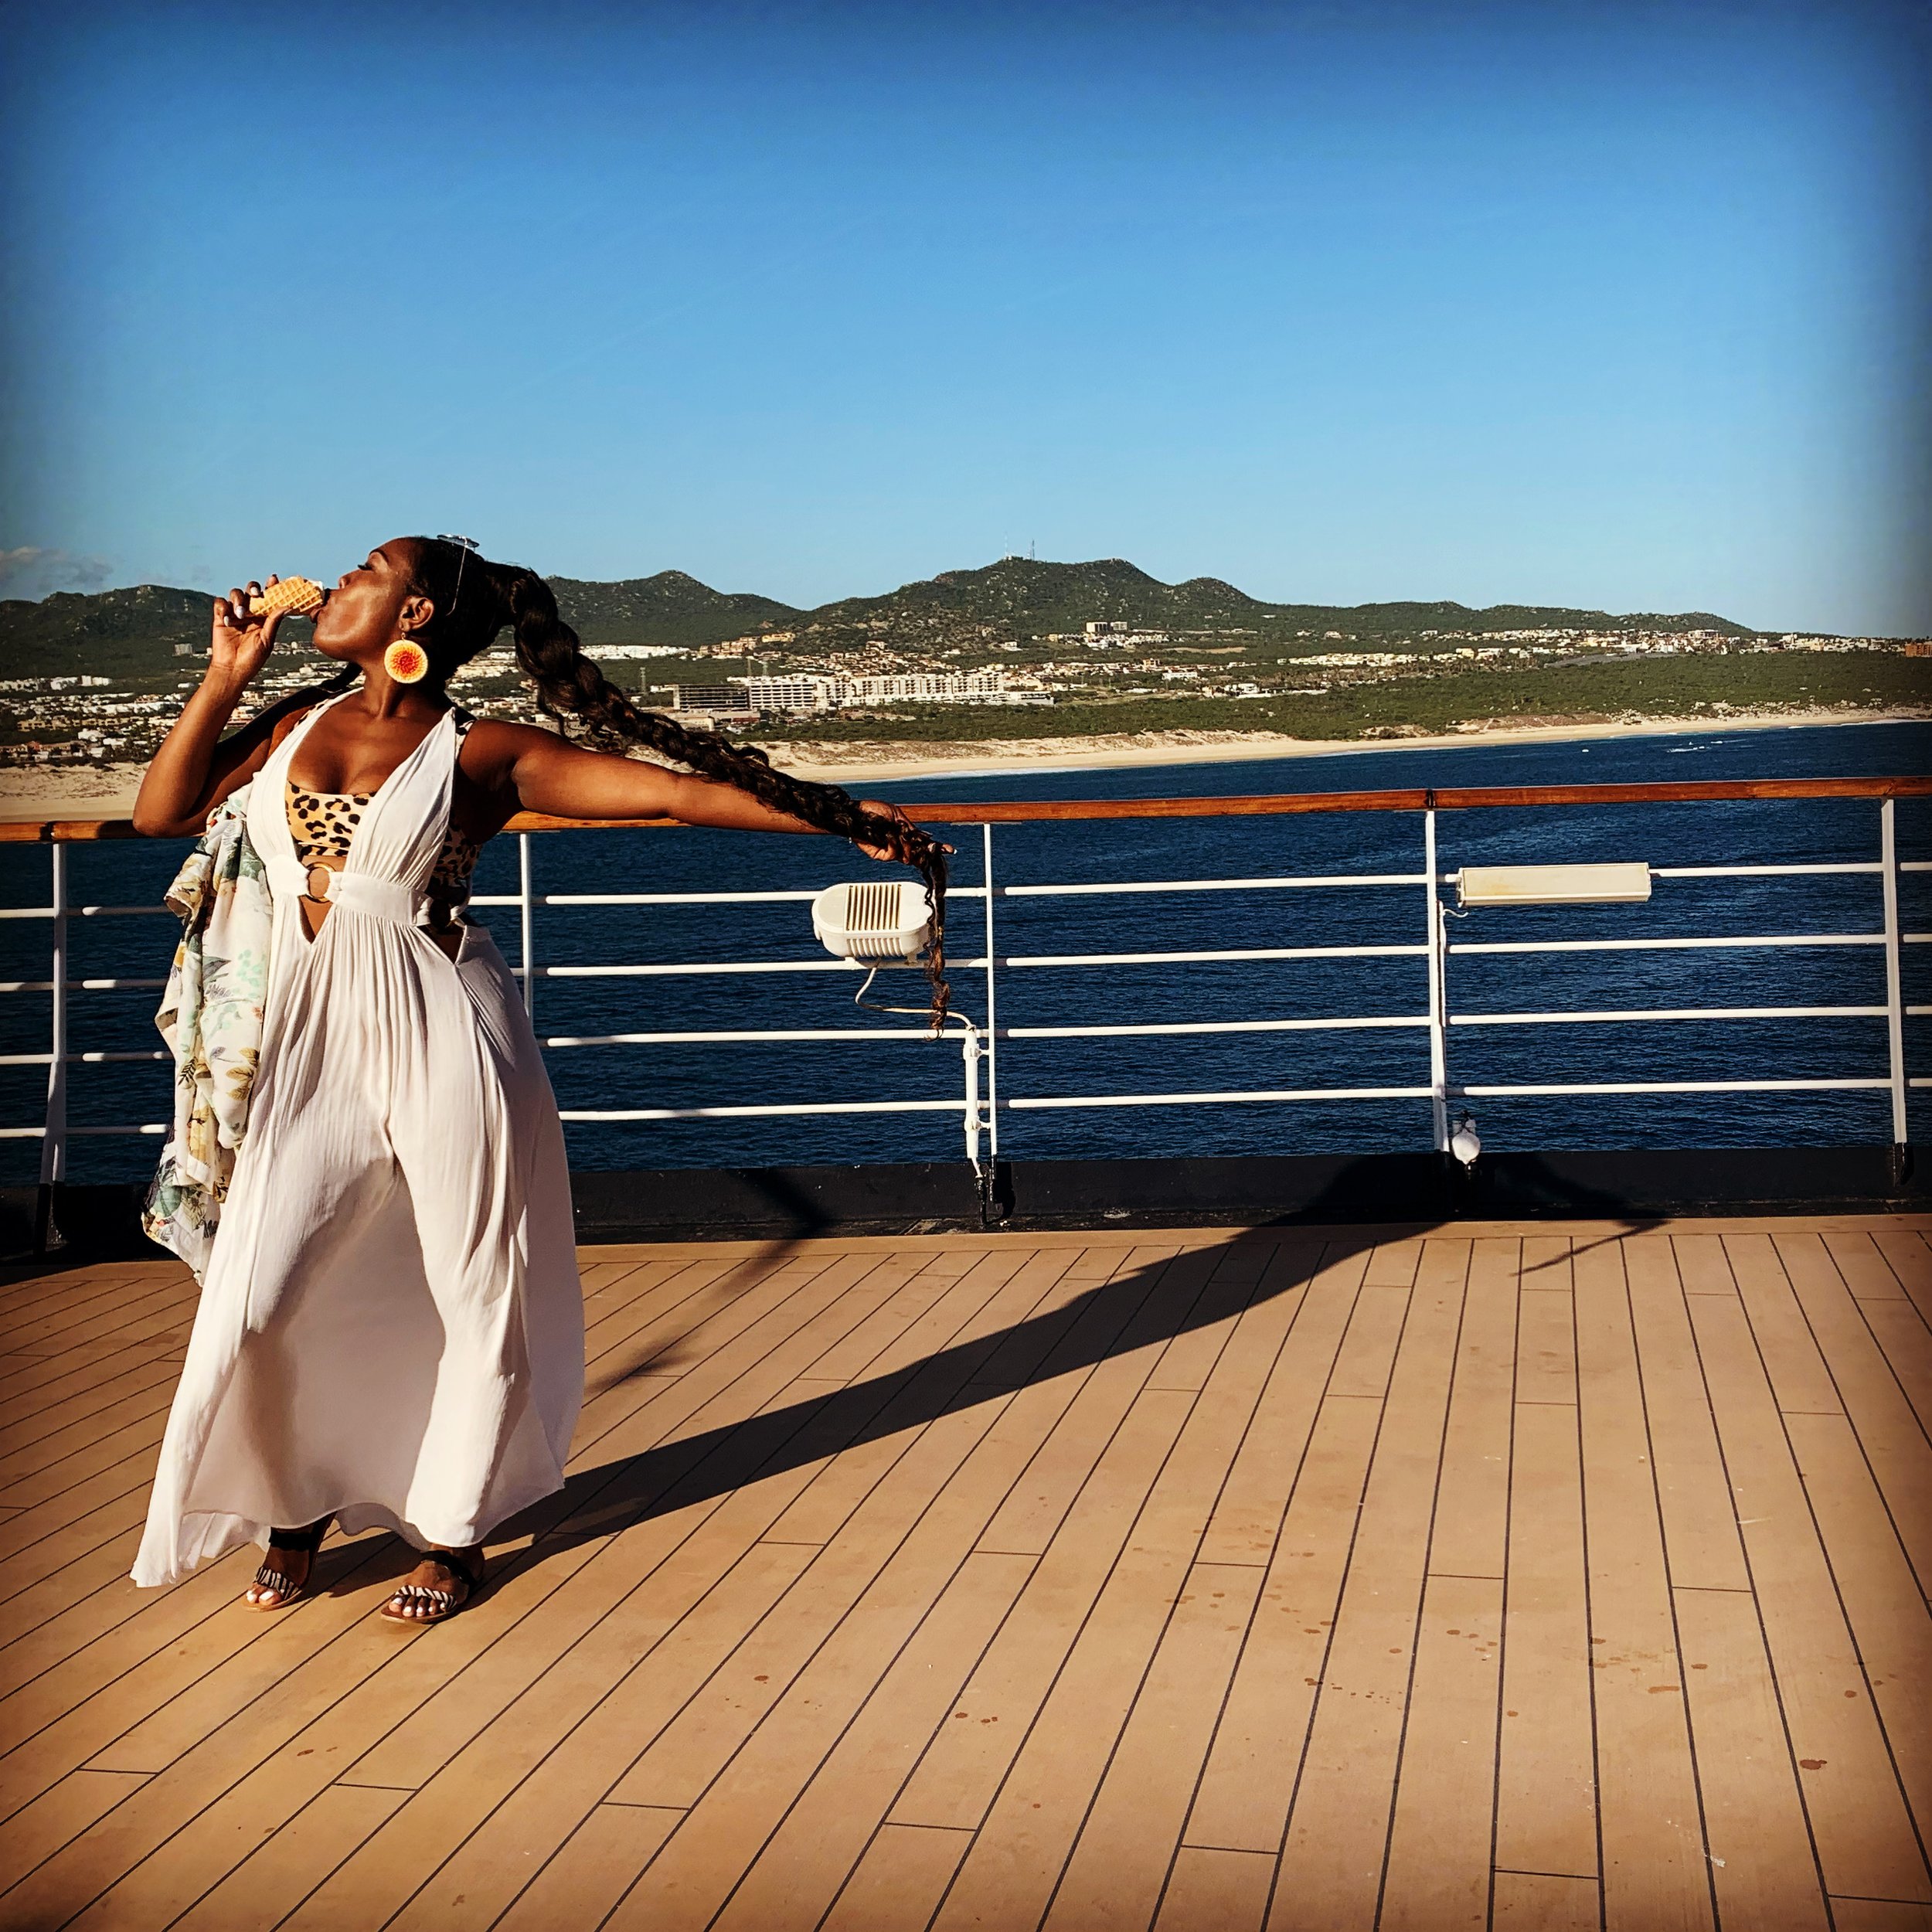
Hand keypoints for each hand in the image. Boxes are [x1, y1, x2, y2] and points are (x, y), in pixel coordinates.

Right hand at [205, 576, 287, 694]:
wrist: (233, 669)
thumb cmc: (252, 658)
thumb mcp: (266, 640)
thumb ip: (273, 622)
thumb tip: (286, 606)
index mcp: (263, 617)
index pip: (268, 598)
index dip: (271, 587)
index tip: (274, 580)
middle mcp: (250, 612)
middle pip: (251, 592)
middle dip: (254, 588)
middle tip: (256, 594)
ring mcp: (234, 613)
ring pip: (236, 594)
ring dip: (239, 600)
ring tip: (241, 614)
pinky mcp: (220, 617)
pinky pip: (220, 603)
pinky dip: (223, 607)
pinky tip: (228, 618)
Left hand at [852, 800, 951, 864]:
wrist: (856, 813)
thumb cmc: (873, 810)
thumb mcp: (897, 816)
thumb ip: (910, 830)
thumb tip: (923, 841)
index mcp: (905, 835)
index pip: (923, 844)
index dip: (935, 848)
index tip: (948, 850)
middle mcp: (899, 845)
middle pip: (918, 855)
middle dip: (927, 853)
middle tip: (934, 851)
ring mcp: (890, 851)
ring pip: (906, 856)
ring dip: (906, 846)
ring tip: (898, 833)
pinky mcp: (880, 855)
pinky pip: (893, 854)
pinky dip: (893, 844)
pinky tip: (889, 836)